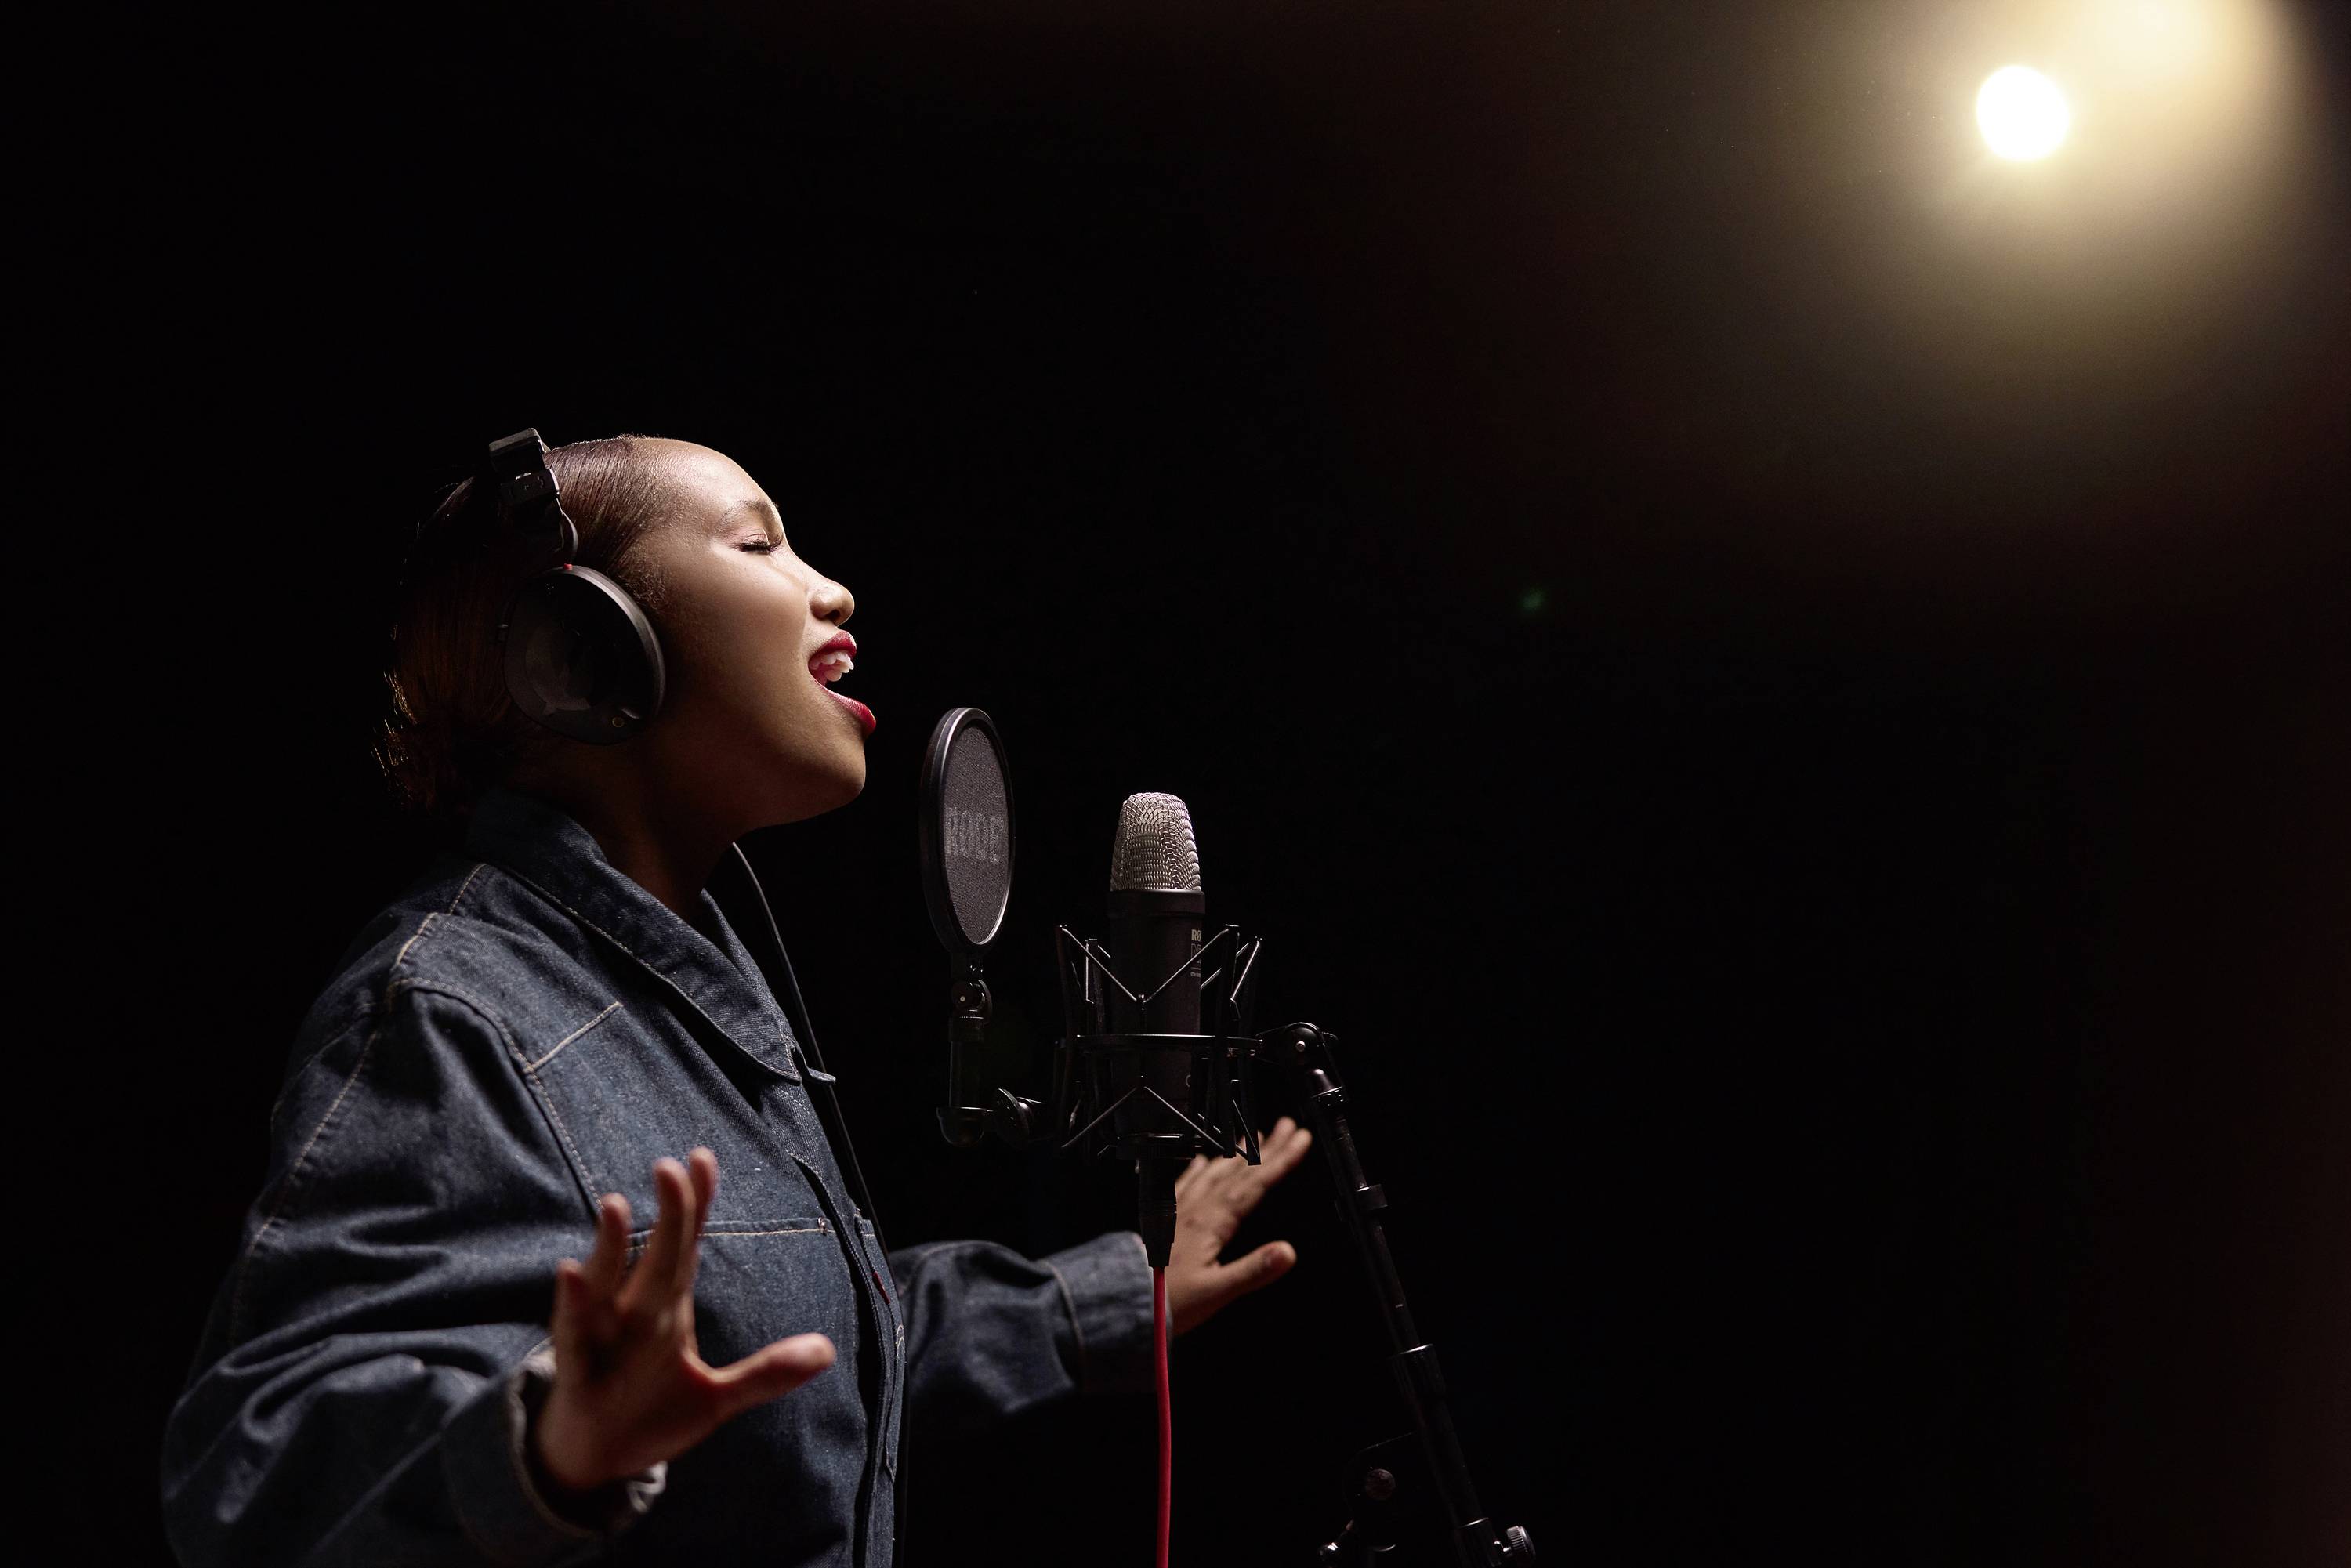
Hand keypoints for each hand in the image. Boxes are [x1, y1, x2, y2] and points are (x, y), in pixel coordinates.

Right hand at [533, 1148, 836, 1493]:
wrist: (596, 1461)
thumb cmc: (649, 1414)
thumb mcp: (715, 1398)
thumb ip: (766, 1374)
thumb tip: (828, 1350)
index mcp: (667, 1308)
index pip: (685, 1245)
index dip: (696, 1204)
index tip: (703, 1157)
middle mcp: (635, 1311)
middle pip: (658, 1256)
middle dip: (668, 1215)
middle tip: (670, 1166)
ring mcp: (603, 1336)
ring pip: (606, 1283)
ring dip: (609, 1245)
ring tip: (614, 1203)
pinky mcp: (578, 1369)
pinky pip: (575, 1334)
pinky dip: (575, 1305)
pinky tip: (571, 1274)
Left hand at [1164, 1116, 1313, 1335]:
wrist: (1124, 1301)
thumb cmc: (1171, 1301)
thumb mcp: (1217, 1291)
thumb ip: (1253, 1270)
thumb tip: (1288, 1252)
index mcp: (1212, 1222)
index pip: (1255, 1184)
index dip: (1280, 1161)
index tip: (1300, 1139)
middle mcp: (1196, 1209)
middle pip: (1239, 1171)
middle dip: (1267, 1148)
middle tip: (1288, 1127)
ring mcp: (1179, 1211)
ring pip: (1214, 1173)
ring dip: (1237, 1154)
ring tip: (1254, 1136)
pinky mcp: (1166, 1219)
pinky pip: (1186, 1184)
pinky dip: (1198, 1169)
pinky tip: (1203, 1160)